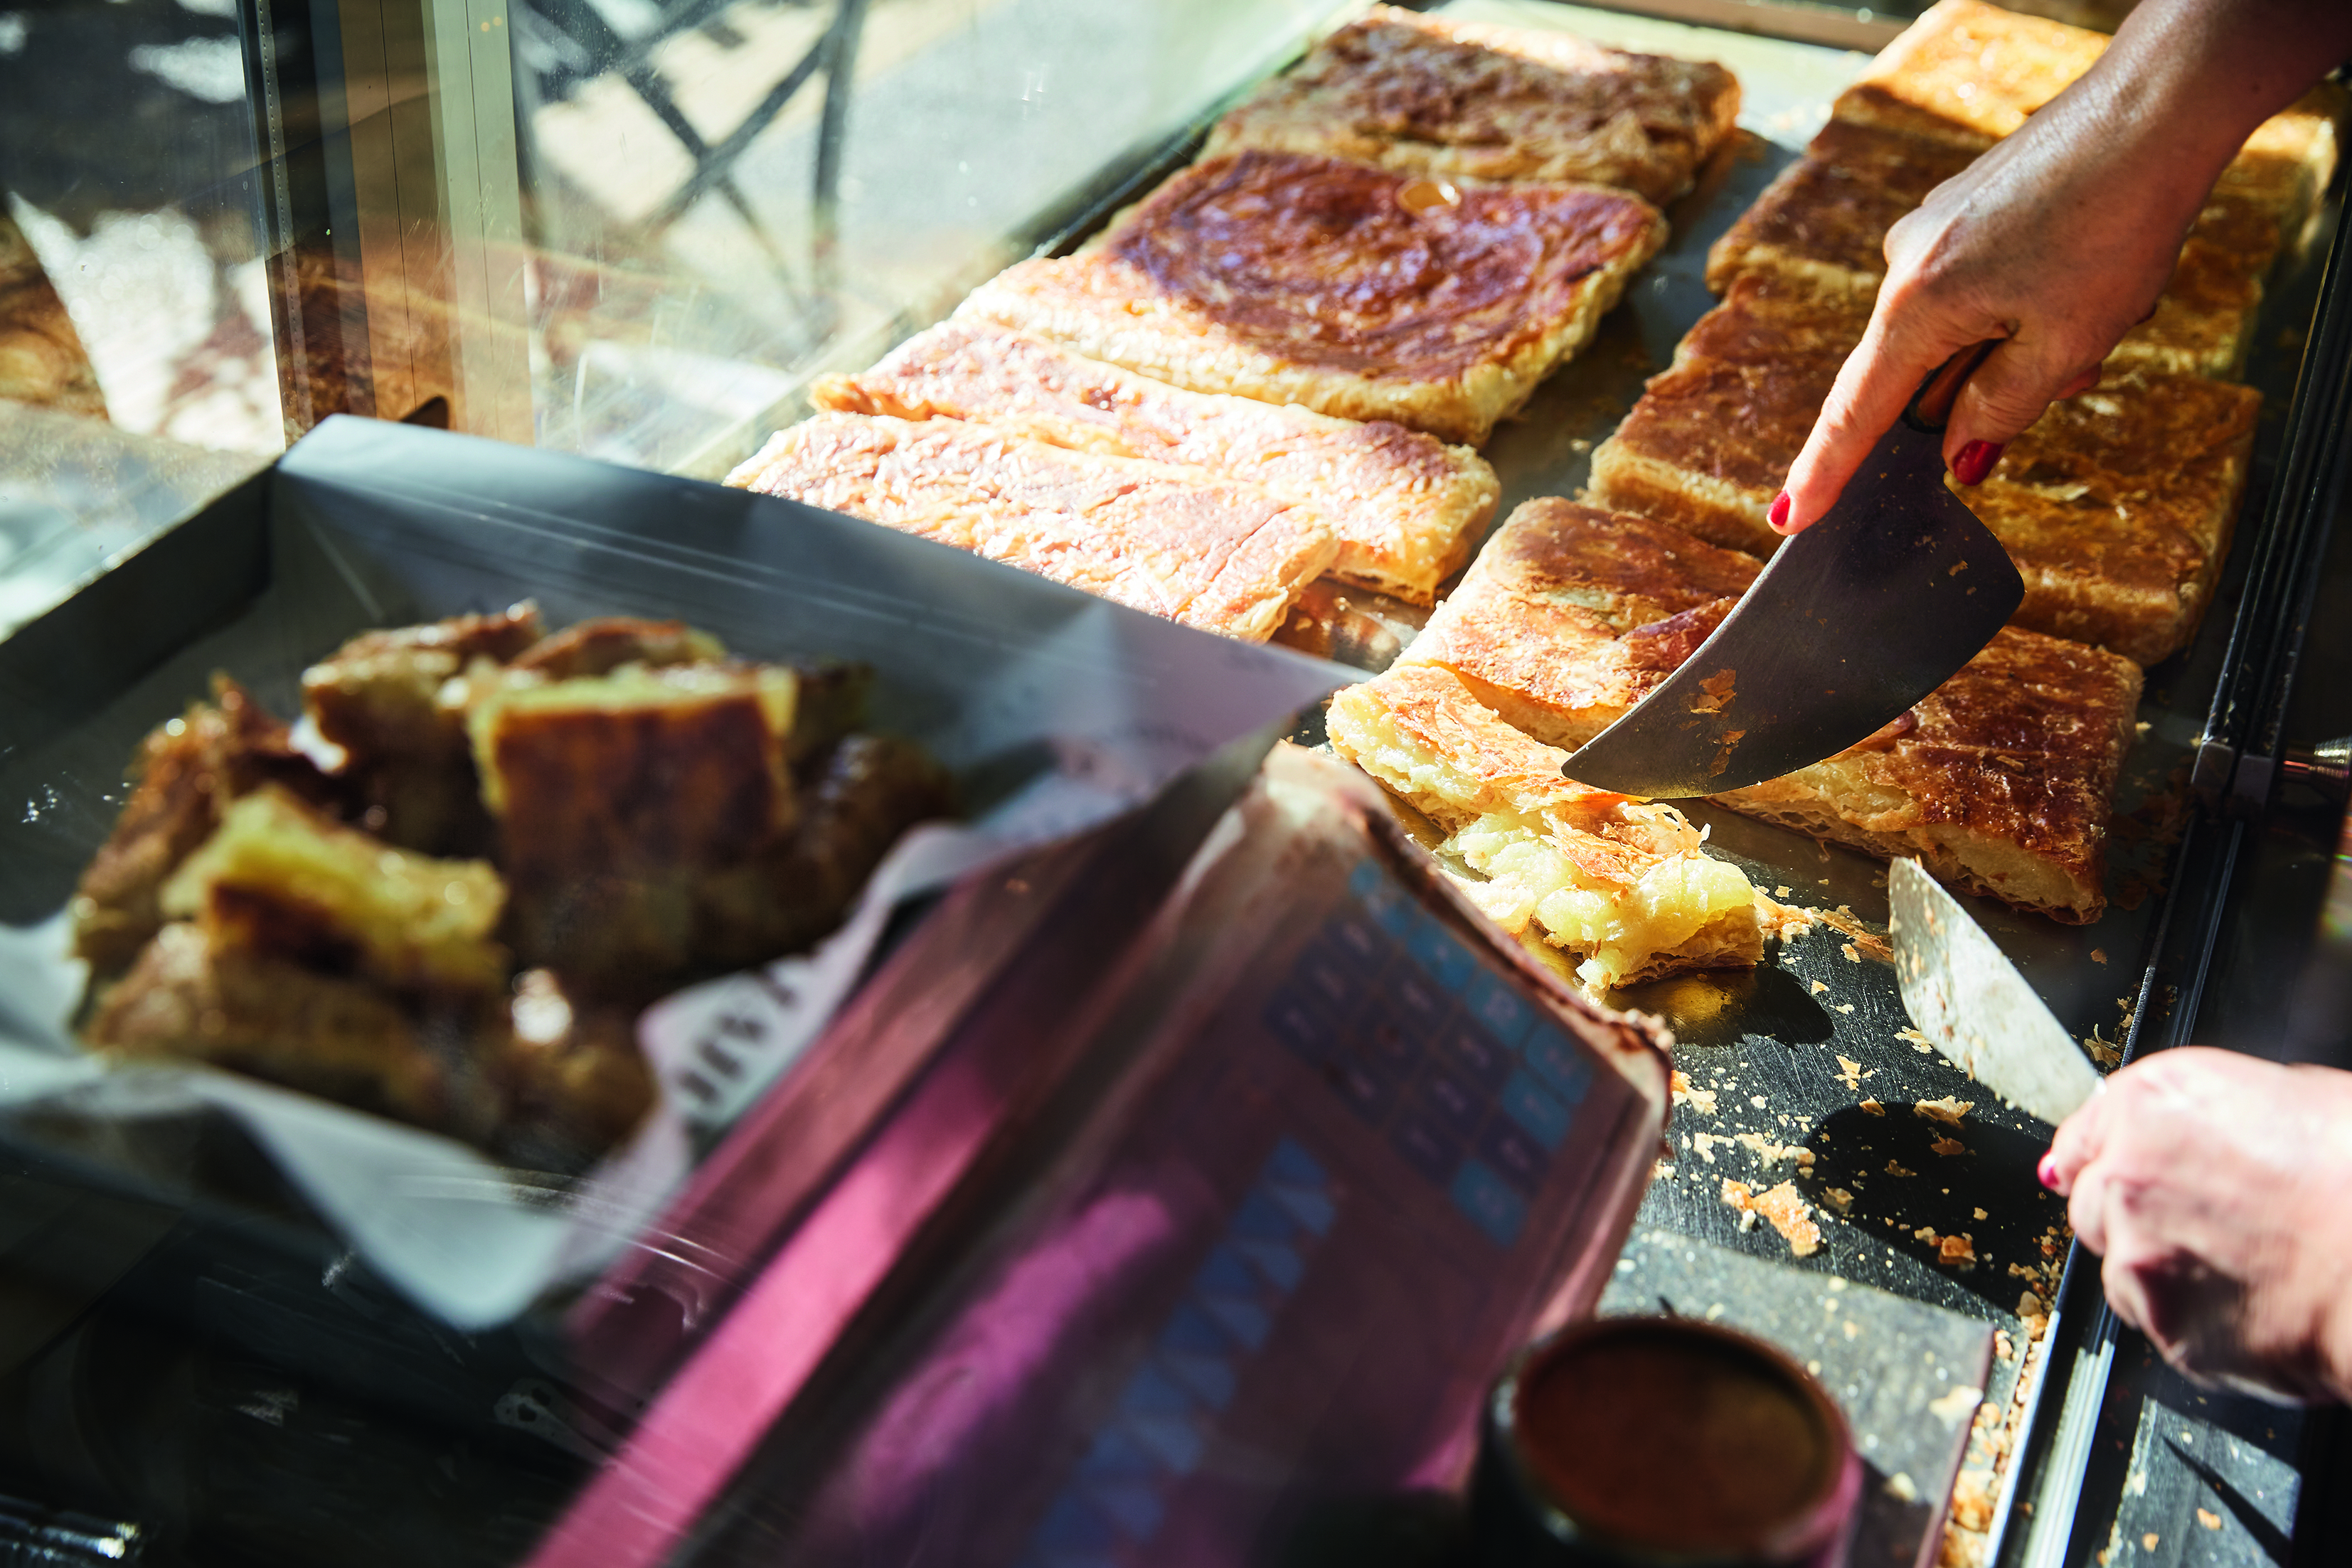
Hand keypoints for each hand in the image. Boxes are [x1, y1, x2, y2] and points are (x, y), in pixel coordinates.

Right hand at [1770, 0, 2351, 533]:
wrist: (2151, 110)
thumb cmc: (2115, 223)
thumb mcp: (2067, 343)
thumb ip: (2001, 410)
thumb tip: (1958, 456)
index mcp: (1918, 306)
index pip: (1856, 413)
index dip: (1824, 474)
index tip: (1786, 518)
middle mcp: (1904, 263)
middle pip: (1918, 372)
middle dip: (1990, 387)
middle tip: (2074, 362)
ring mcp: (1927, 230)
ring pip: (1957, 329)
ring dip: (2020, 341)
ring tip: (2099, 303)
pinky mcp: (1956, 210)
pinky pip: (1971, 287)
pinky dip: (2021, 302)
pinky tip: (2082, 270)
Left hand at [2043, 1048, 2351, 1403]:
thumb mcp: (2288, 1096)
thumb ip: (2206, 1113)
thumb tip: (2188, 1130)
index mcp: (2149, 1106)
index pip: (2084, 1137)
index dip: (2103, 1159)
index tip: (2108, 1172)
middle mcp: (2124, 1178)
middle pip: (2094, 1205)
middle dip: (2136, 1216)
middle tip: (2212, 1225)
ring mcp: (2138, 1257)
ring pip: (2125, 1270)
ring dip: (2166, 1272)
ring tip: (2251, 1265)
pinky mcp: (2166, 1326)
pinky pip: (2164, 1324)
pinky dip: (2198, 1320)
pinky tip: (2258, 1302)